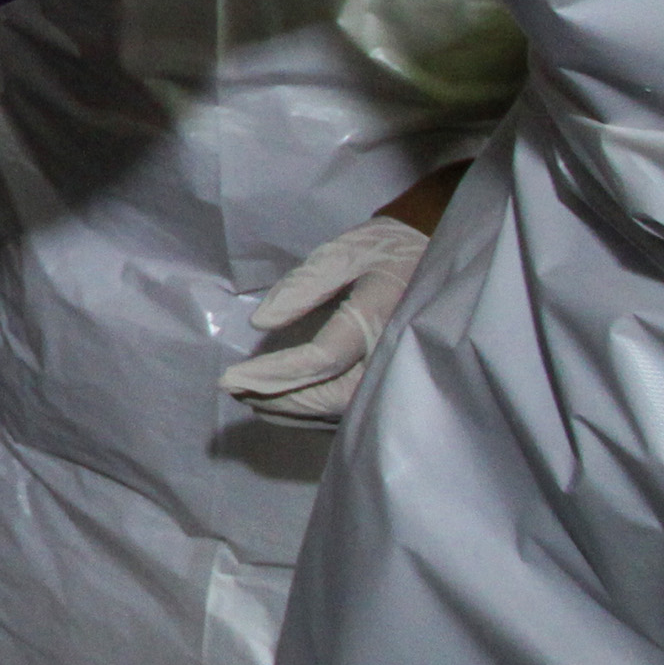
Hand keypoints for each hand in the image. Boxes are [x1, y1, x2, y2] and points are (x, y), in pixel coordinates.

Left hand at [218, 214, 431, 425]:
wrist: (433, 260)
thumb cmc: (384, 251)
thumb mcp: (344, 253)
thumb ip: (304, 284)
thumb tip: (260, 322)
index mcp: (383, 312)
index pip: (325, 357)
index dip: (276, 373)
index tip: (230, 377)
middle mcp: (396, 351)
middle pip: (335, 395)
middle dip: (281, 399)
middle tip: (234, 389)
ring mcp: (399, 372)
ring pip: (344, 411)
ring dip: (294, 411)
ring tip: (248, 397)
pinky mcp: (394, 382)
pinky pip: (354, 410)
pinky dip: (315, 414)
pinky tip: (280, 404)